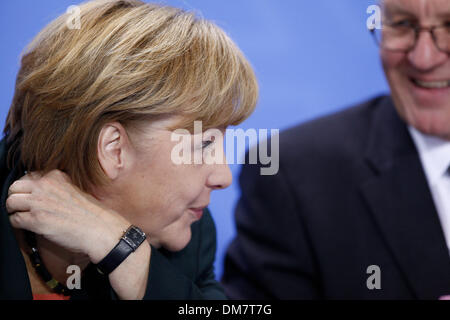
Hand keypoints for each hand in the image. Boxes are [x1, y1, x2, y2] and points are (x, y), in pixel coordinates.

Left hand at [7, 169, 129, 262]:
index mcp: (55, 176)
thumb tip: (39, 192)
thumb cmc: (90, 213)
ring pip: (10, 202)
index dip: (26, 188)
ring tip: (23, 216)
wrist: (98, 227)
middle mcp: (45, 186)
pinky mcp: (36, 219)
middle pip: (15, 187)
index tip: (29, 195)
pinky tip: (28, 226)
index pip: (28, 176)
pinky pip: (14, 219)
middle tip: (21, 206)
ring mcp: (39, 202)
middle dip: (16, 197)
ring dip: (14, 210)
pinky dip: (17, 224)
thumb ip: (56, 187)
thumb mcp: (73, 190)